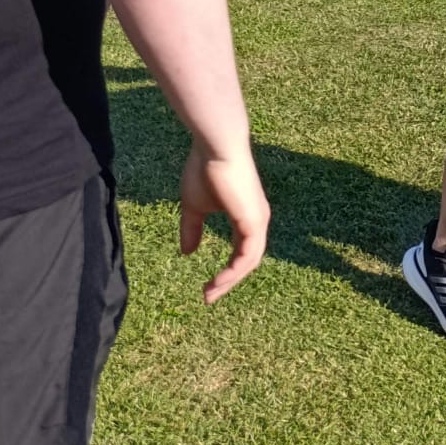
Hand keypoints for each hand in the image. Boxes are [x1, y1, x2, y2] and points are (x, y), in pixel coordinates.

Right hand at [179, 141, 269, 303]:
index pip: (241, 253)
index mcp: (246, 218)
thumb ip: (193, 229)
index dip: (226, 271)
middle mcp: (257, 221)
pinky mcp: (254, 220)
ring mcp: (258, 221)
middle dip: (228, 281)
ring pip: (249, 261)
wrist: (215, 147)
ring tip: (210, 293)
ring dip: (230, 280)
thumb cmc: (205, 170)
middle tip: (209, 297)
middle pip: (247, 261)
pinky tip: (219, 280)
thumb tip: (187, 253)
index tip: (207, 287)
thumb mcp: (194, 206)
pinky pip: (248, 255)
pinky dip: (234, 271)